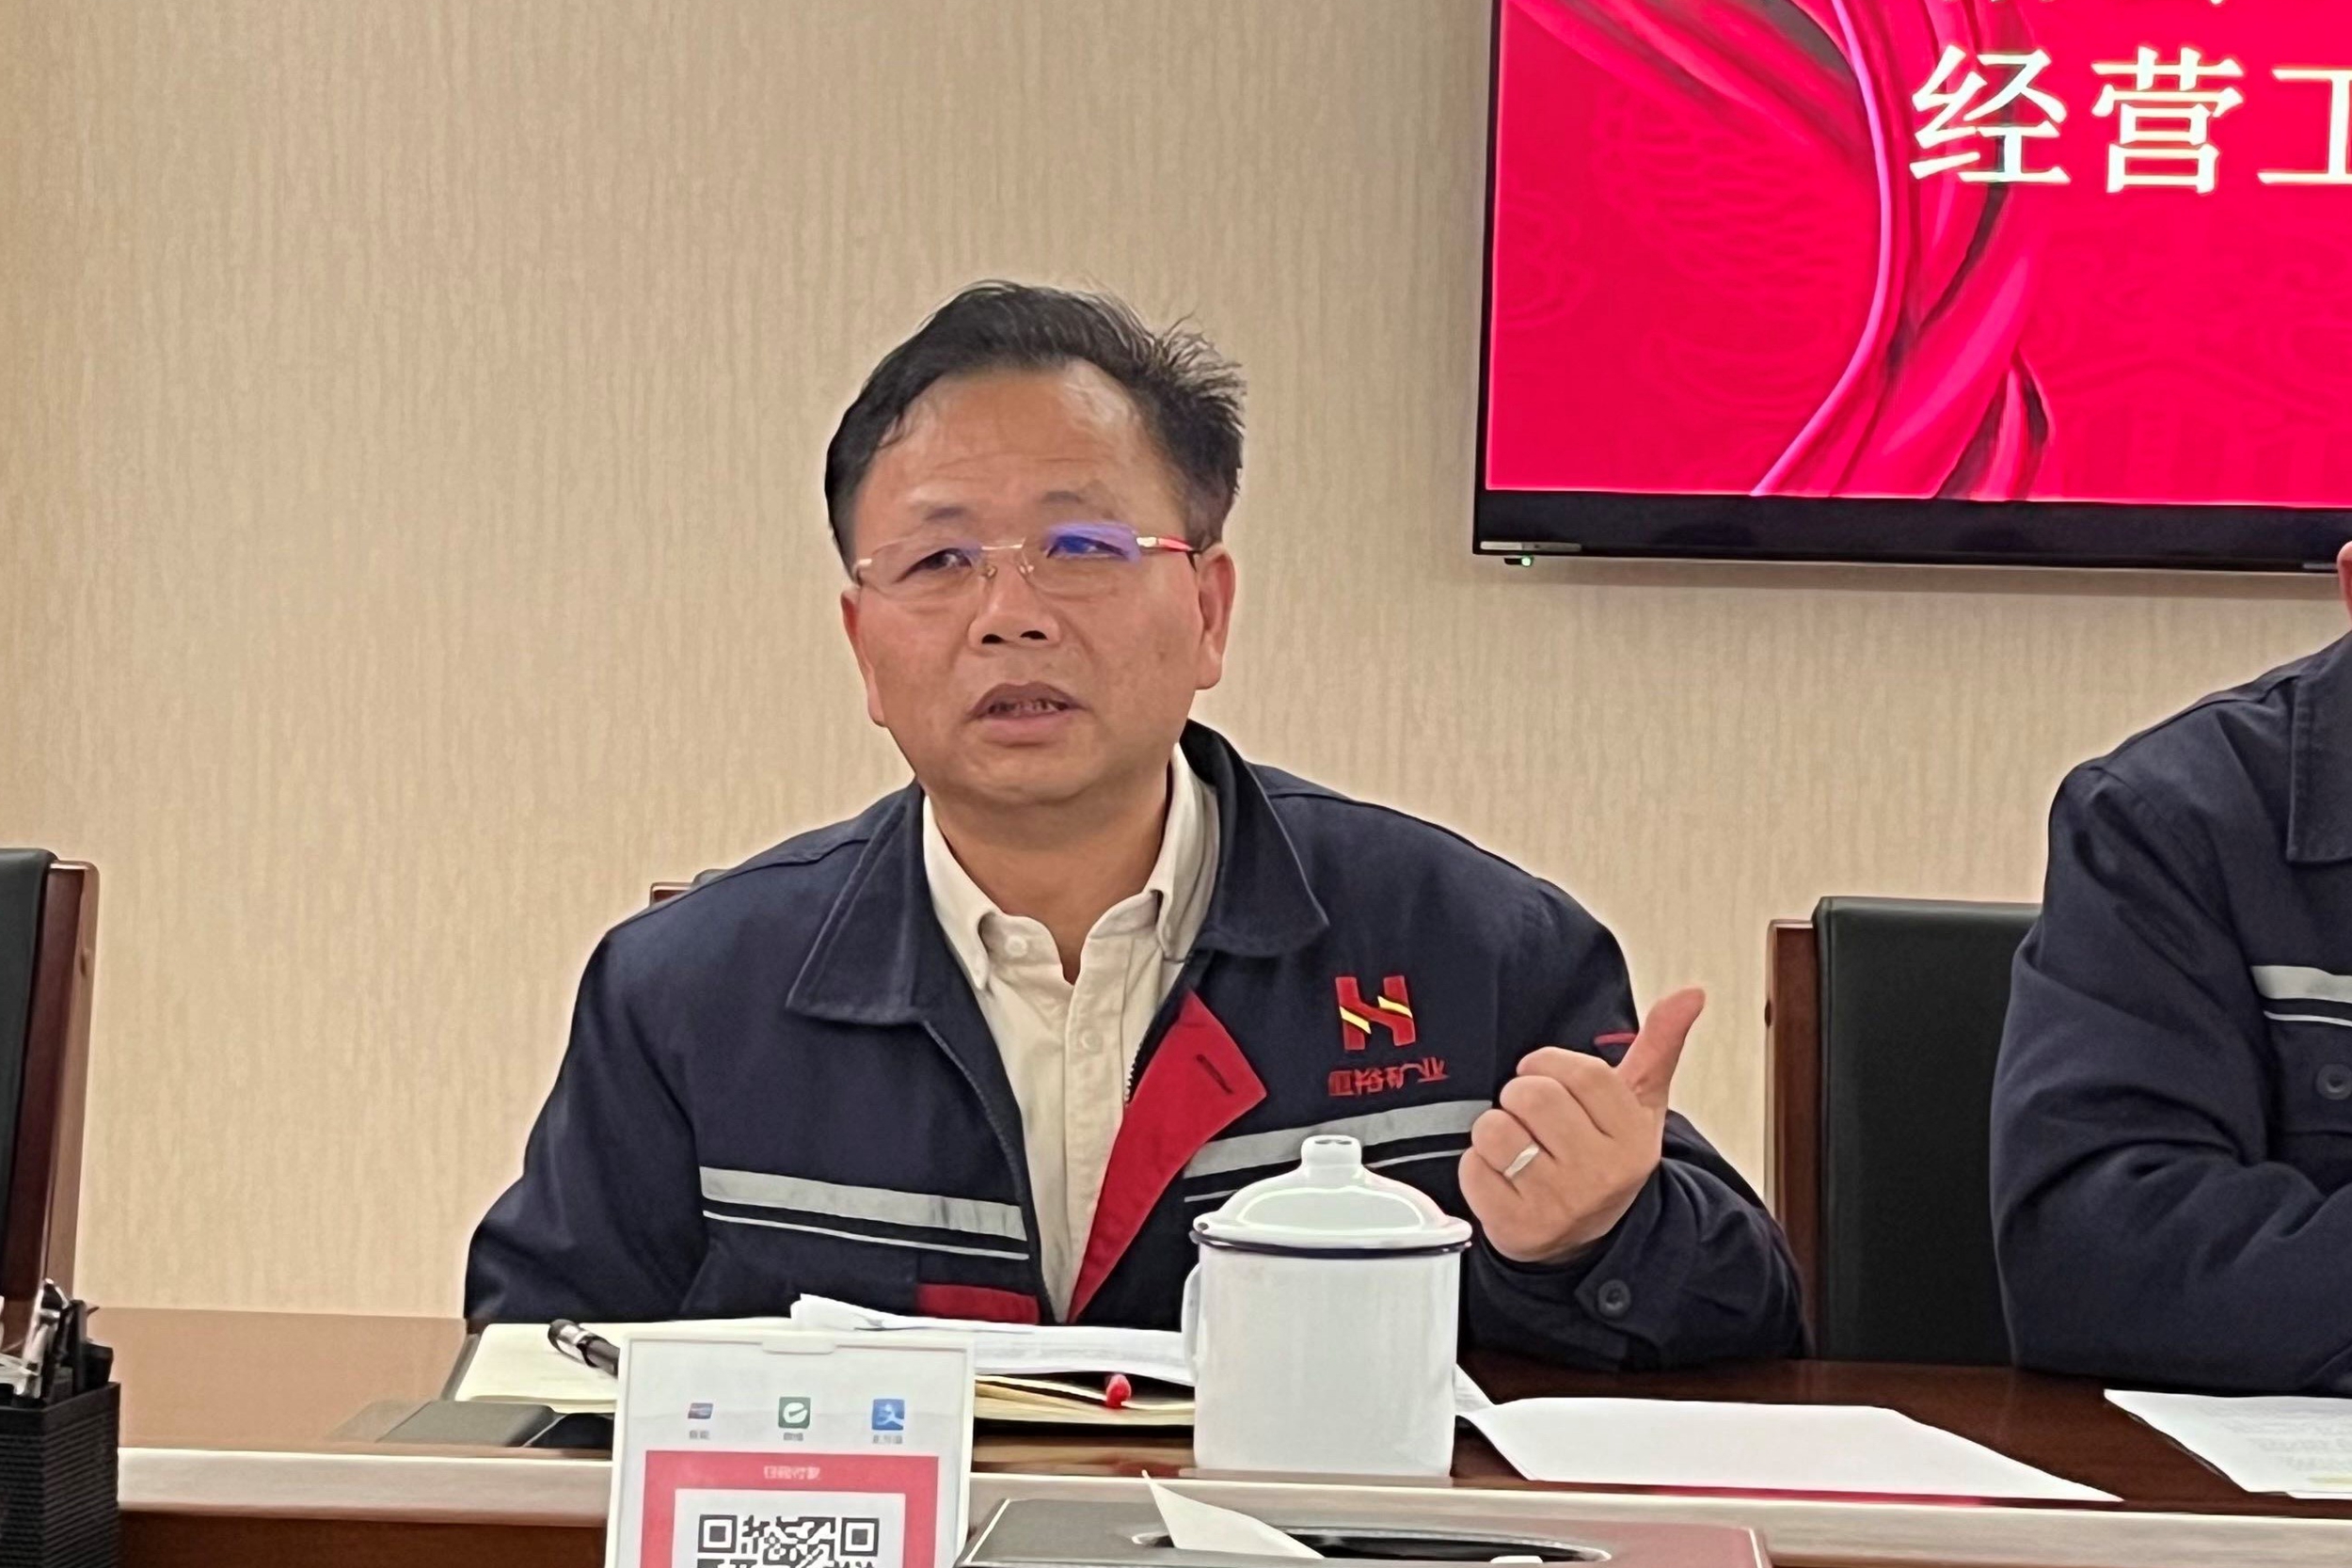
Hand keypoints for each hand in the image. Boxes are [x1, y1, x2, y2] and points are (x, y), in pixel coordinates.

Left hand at [1458, 988, 1703, 1266]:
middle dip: (1519, 1096)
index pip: (1582, 1073)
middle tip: (1531, 1116)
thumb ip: (1658, 1046)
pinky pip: (1473, 1168)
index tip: (1543, 1073)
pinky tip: (1505, 1178)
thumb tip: (1690, 994)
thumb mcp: (1637, 1104)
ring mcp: (1559, 1204)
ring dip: (1495, 1131)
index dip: (1549, 1063)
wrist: (1583, 1236)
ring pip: (1495, 1129)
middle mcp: (1600, 1175)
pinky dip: (1478, 1167)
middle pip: (1532, 1096)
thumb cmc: (1605, 1157)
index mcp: (1633, 1140)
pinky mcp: (1516, 1226)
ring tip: (1519, 1147)